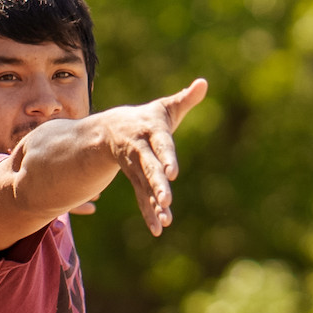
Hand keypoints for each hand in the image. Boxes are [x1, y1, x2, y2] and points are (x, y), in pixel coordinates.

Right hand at [98, 78, 206, 235]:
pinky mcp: (134, 180)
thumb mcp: (164, 107)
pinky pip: (141, 198)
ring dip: (154, 204)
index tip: (172, 172)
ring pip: (144, 186)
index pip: (161, 144)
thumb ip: (185, 98)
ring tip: (165, 220)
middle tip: (166, 200)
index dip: (166, 157)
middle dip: (157, 184)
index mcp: (150, 131)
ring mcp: (135, 168)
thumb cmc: (145, 118)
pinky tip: (158, 229)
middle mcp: (140, 150)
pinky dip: (149, 213)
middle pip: (148, 168)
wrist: (108, 131)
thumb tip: (203, 83)